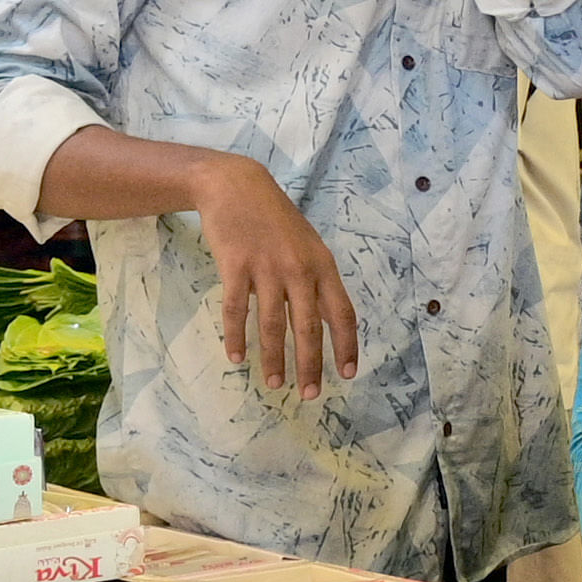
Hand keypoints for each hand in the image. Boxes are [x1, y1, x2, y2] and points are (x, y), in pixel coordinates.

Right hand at [186, 149, 358, 394]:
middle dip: (310, 365)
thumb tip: (326, 323)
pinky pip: (236, 310)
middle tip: (309, 395)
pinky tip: (237, 358)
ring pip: (271, 325)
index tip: (346, 374)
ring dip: (273, 359)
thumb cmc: (275, 219)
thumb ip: (317, 281)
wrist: (236, 186)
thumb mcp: (307, 245)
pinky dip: (236, 337)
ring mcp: (266, 267)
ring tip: (275, 384)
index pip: (342, 313)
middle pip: (308, 327)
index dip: (345, 346)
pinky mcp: (235, 266)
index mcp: (323, 265)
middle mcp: (299, 269)